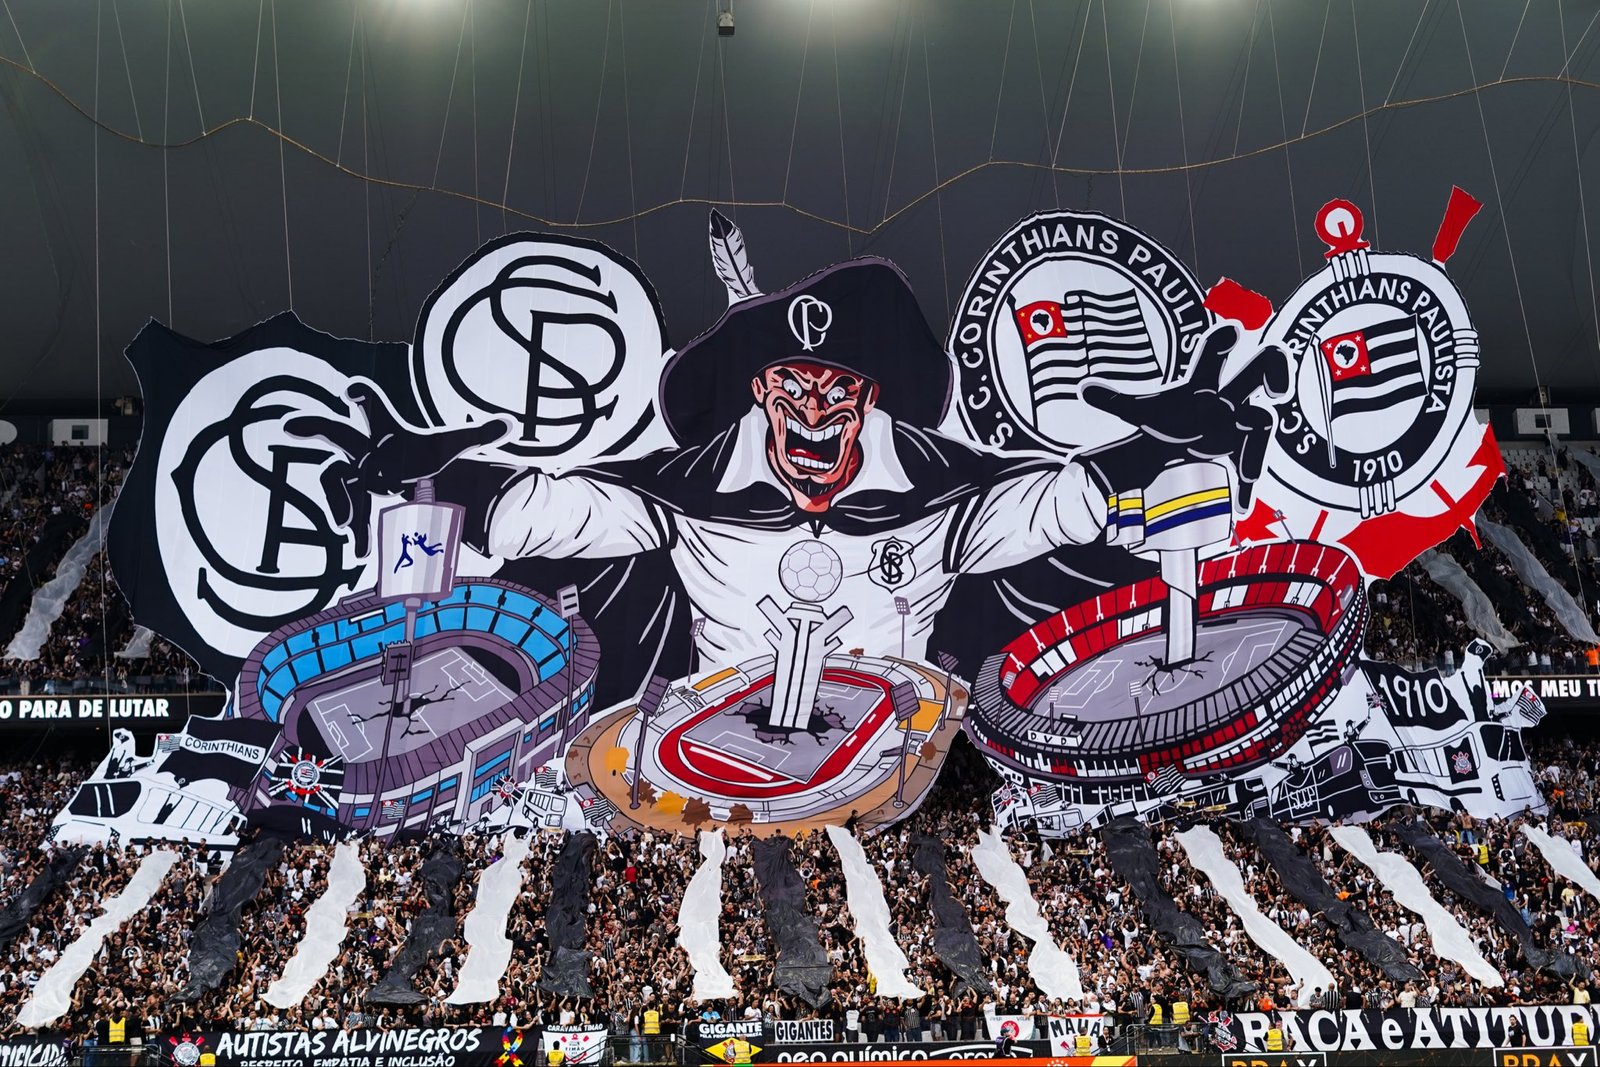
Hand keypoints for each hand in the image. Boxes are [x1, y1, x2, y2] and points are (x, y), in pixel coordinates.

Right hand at [285, 382, 511, 556]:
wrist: (410, 476)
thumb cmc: (426, 455)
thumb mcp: (453, 446)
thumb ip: (479, 434)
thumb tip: (513, 422)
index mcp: (387, 429)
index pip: (373, 406)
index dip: (362, 395)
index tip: (350, 390)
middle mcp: (364, 447)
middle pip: (334, 432)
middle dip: (313, 426)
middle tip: (290, 425)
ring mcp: (355, 472)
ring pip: (336, 481)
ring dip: (341, 503)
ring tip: (350, 528)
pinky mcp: (353, 497)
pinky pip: (345, 508)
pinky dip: (355, 528)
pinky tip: (362, 549)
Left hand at [1078, 324, 1291, 508]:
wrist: (1179, 442)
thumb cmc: (1168, 417)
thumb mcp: (1141, 410)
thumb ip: (1116, 400)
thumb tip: (1084, 389)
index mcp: (1203, 380)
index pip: (1217, 349)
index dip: (1226, 339)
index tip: (1233, 333)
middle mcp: (1229, 395)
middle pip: (1262, 367)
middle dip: (1275, 370)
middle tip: (1275, 389)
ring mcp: (1241, 422)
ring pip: (1262, 422)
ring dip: (1255, 446)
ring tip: (1246, 474)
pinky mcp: (1244, 449)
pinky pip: (1252, 463)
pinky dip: (1247, 487)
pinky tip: (1240, 507)